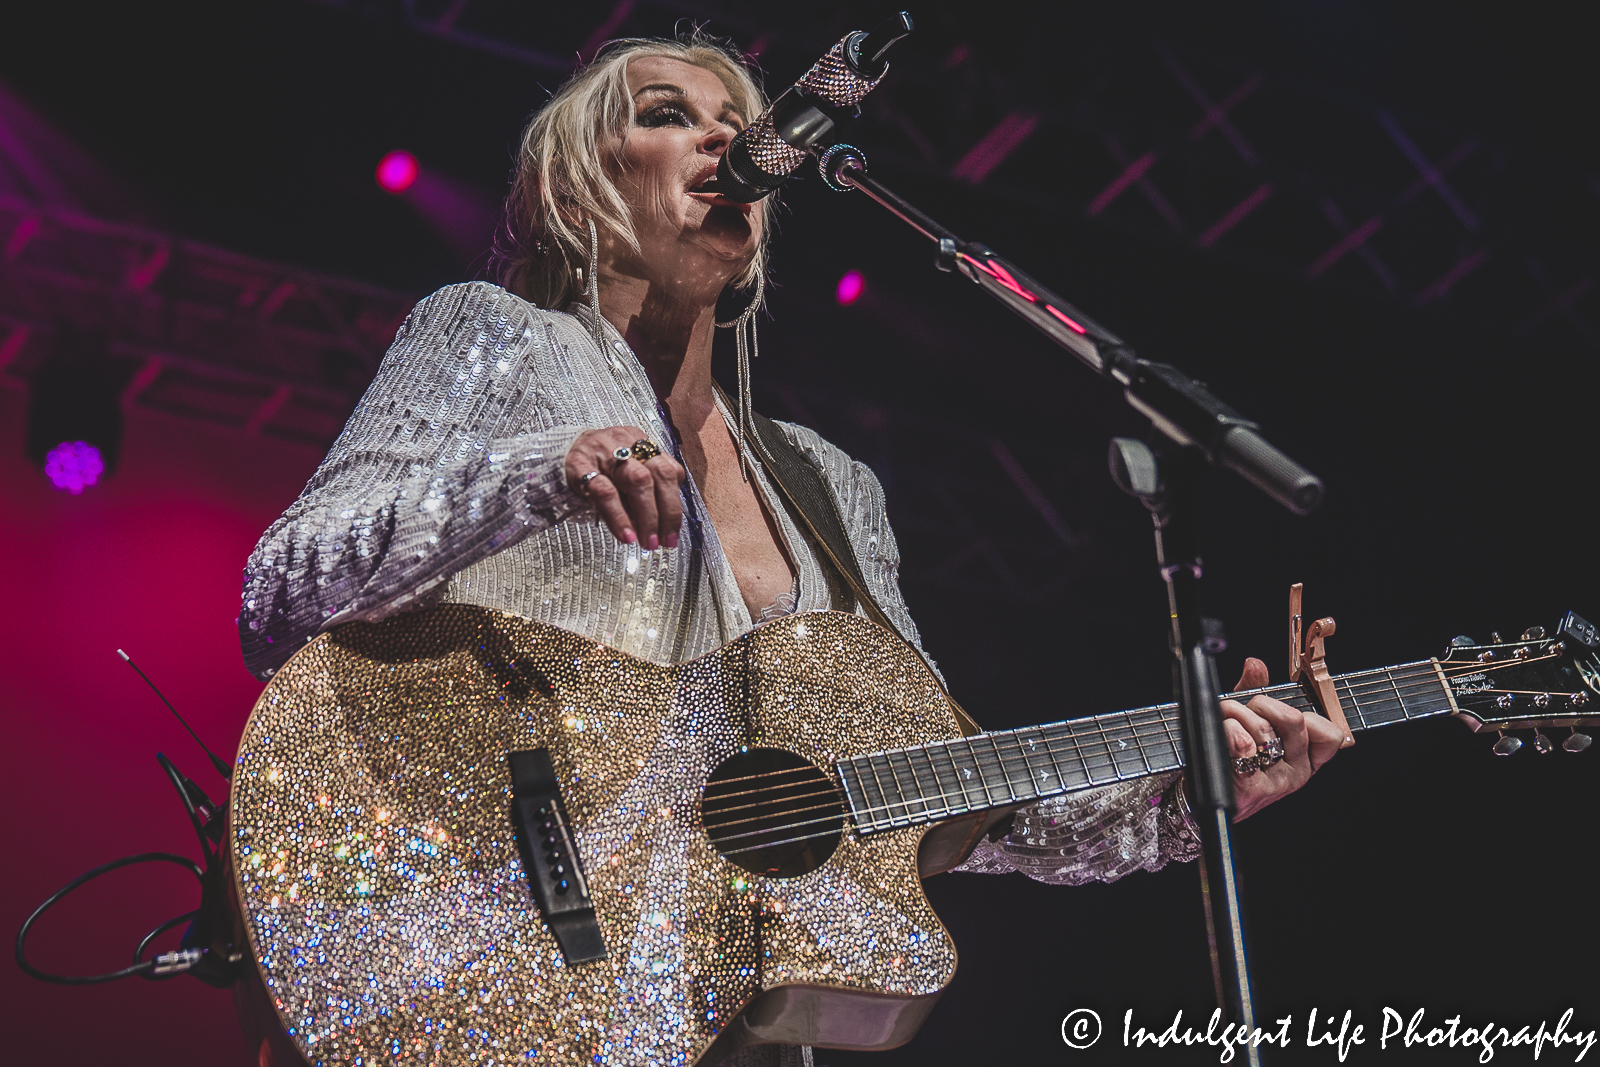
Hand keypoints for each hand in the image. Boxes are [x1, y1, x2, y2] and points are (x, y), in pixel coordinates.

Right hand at [565, 427, 685, 548]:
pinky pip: (604, 491)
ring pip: (637, 481)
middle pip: (658, 474)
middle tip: (663, 542)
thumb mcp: (624, 475)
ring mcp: (604, 452)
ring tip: (647, 542)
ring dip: (647, 516)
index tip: (672, 534)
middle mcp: (627, 443)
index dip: (675, 505)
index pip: (669, 471)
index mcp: (642, 443)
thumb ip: (645, 494)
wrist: (557, 451)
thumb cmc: (597, 468)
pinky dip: (619, 516)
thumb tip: (661, 530)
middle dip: (666, 513)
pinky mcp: (580, 465)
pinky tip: (625, 535)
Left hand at [1219, 657, 1345, 820]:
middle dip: (1260, 704)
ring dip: (1235, 715)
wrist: (1198, 797)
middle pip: (1293, 720)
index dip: (1302, 714)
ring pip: (1265, 729)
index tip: (1274, 714)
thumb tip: (1255, 665)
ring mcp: (1275, 784)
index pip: (1330, 734)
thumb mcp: (1246, 721)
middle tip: (1239, 711)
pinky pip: (1244, 746)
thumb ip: (1254, 691)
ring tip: (1224, 722)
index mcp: (1304, 760)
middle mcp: (1295, 773)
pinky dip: (1229, 731)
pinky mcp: (1251, 788)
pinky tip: (1223, 734)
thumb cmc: (1227, 758)